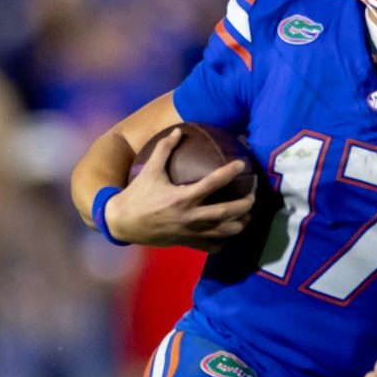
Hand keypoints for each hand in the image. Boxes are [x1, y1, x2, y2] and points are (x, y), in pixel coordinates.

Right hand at [105, 128, 256, 251]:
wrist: (123, 223)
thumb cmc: (137, 195)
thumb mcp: (149, 170)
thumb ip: (164, 149)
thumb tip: (178, 130)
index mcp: (182, 197)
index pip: (213, 183)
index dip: (230, 172)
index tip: (242, 164)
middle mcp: (189, 216)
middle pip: (226, 212)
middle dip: (245, 204)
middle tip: (253, 195)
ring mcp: (190, 232)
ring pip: (224, 232)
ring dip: (240, 223)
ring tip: (247, 215)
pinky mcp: (187, 243)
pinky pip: (212, 246)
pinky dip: (223, 241)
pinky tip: (228, 233)